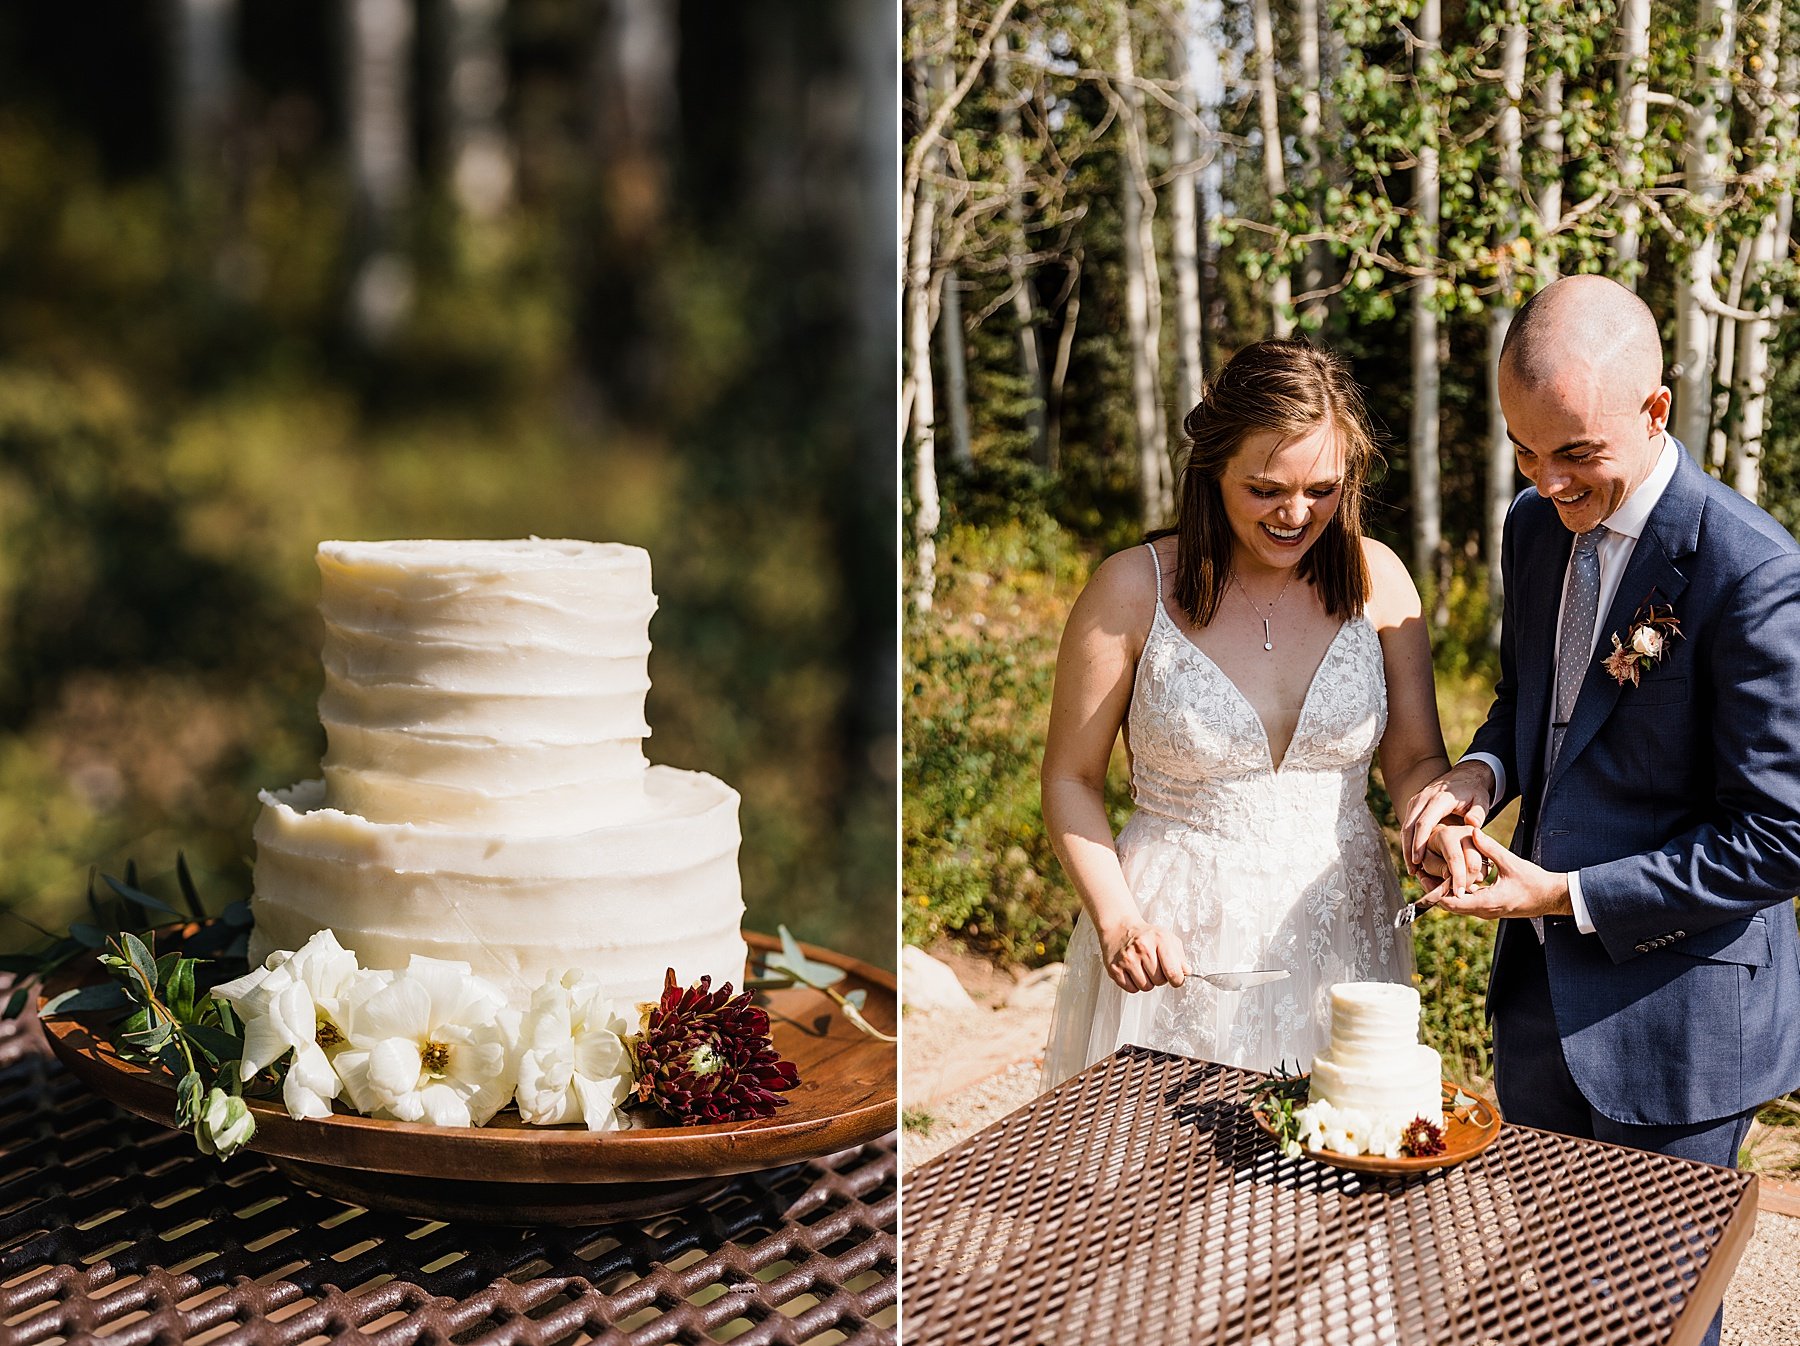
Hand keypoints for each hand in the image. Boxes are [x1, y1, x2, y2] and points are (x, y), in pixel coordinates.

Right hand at [1100, 922, 1187, 992]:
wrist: (1119, 928)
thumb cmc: (1145, 935)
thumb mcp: (1167, 939)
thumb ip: (1180, 957)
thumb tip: (1186, 972)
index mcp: (1159, 940)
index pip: (1173, 972)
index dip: (1177, 980)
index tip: (1176, 978)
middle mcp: (1142, 949)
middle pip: (1159, 981)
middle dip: (1160, 978)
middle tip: (1154, 967)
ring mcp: (1127, 959)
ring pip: (1145, 987)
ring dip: (1147, 982)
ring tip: (1143, 968)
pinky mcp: (1114, 968)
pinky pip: (1131, 989)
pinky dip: (1134, 984)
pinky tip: (1133, 971)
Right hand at [1402, 761, 1495, 874]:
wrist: (1464, 775)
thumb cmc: (1474, 791)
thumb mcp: (1481, 800)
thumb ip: (1478, 813)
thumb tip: (1472, 824)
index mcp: (1439, 799)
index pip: (1424, 822)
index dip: (1419, 842)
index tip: (1418, 860)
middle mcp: (1423, 798)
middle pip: (1409, 826)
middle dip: (1408, 849)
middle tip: (1412, 870)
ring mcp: (1416, 800)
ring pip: (1406, 826)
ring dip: (1406, 847)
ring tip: (1411, 869)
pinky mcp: (1414, 805)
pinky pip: (1408, 824)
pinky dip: (1408, 841)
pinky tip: (1412, 857)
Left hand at [1425, 827, 1572, 921]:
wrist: (1551, 897)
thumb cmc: (1535, 882)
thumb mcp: (1511, 862)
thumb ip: (1491, 848)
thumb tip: (1474, 832)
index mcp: (1488, 902)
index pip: (1452, 902)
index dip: (1435, 892)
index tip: (1423, 877)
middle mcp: (1485, 911)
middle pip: (1450, 906)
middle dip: (1435, 891)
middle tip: (1421, 874)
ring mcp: (1487, 911)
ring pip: (1457, 905)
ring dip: (1444, 892)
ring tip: (1430, 874)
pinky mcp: (1490, 908)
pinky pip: (1467, 903)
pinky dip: (1456, 892)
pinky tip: (1450, 878)